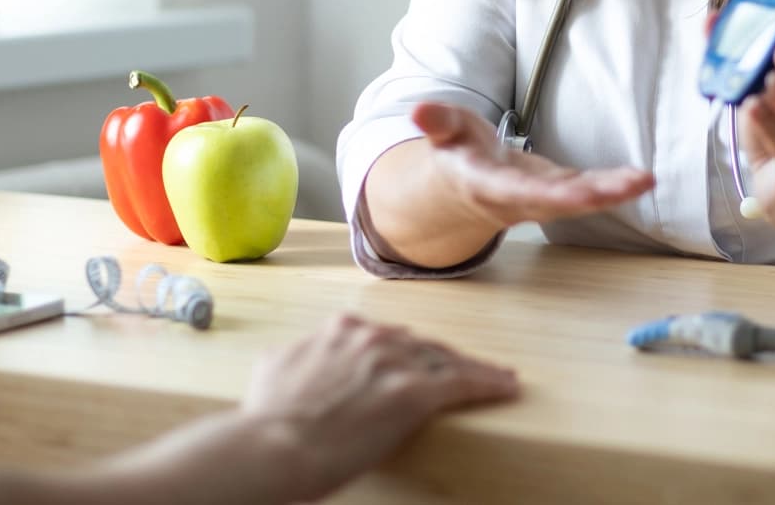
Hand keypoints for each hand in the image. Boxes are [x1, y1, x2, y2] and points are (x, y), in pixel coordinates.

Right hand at [241, 314, 518, 500]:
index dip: (407, 350)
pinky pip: (463, 384)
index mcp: (342, 329)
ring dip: (475, 368)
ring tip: (499, 377)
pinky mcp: (414, 393)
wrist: (272, 446)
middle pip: (422, 345)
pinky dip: (489, 384)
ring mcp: (396, 362)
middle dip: (444, 359)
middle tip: (465, 369)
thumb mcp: (275, 367)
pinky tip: (508, 387)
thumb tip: (298, 358)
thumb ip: (299, 355)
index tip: (418, 360)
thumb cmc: (265, 418)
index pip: (388, 335)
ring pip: (448, 361)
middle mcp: (374, 337)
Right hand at [411, 101, 654, 229]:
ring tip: (643, 181)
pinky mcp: (561, 192)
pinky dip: (615, 188)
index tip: (574, 191)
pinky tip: (641, 180)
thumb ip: (436, 122)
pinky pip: (589, 193)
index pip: (518, 190)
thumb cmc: (457, 155)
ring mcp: (544, 200)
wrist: (463, 190)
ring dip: (612, 193)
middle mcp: (520, 199)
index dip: (546, 192)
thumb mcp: (444, 133)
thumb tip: (418, 110)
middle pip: (558, 201)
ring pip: (579, 201)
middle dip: (592, 196)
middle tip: (627, 185)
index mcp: (489, 185)